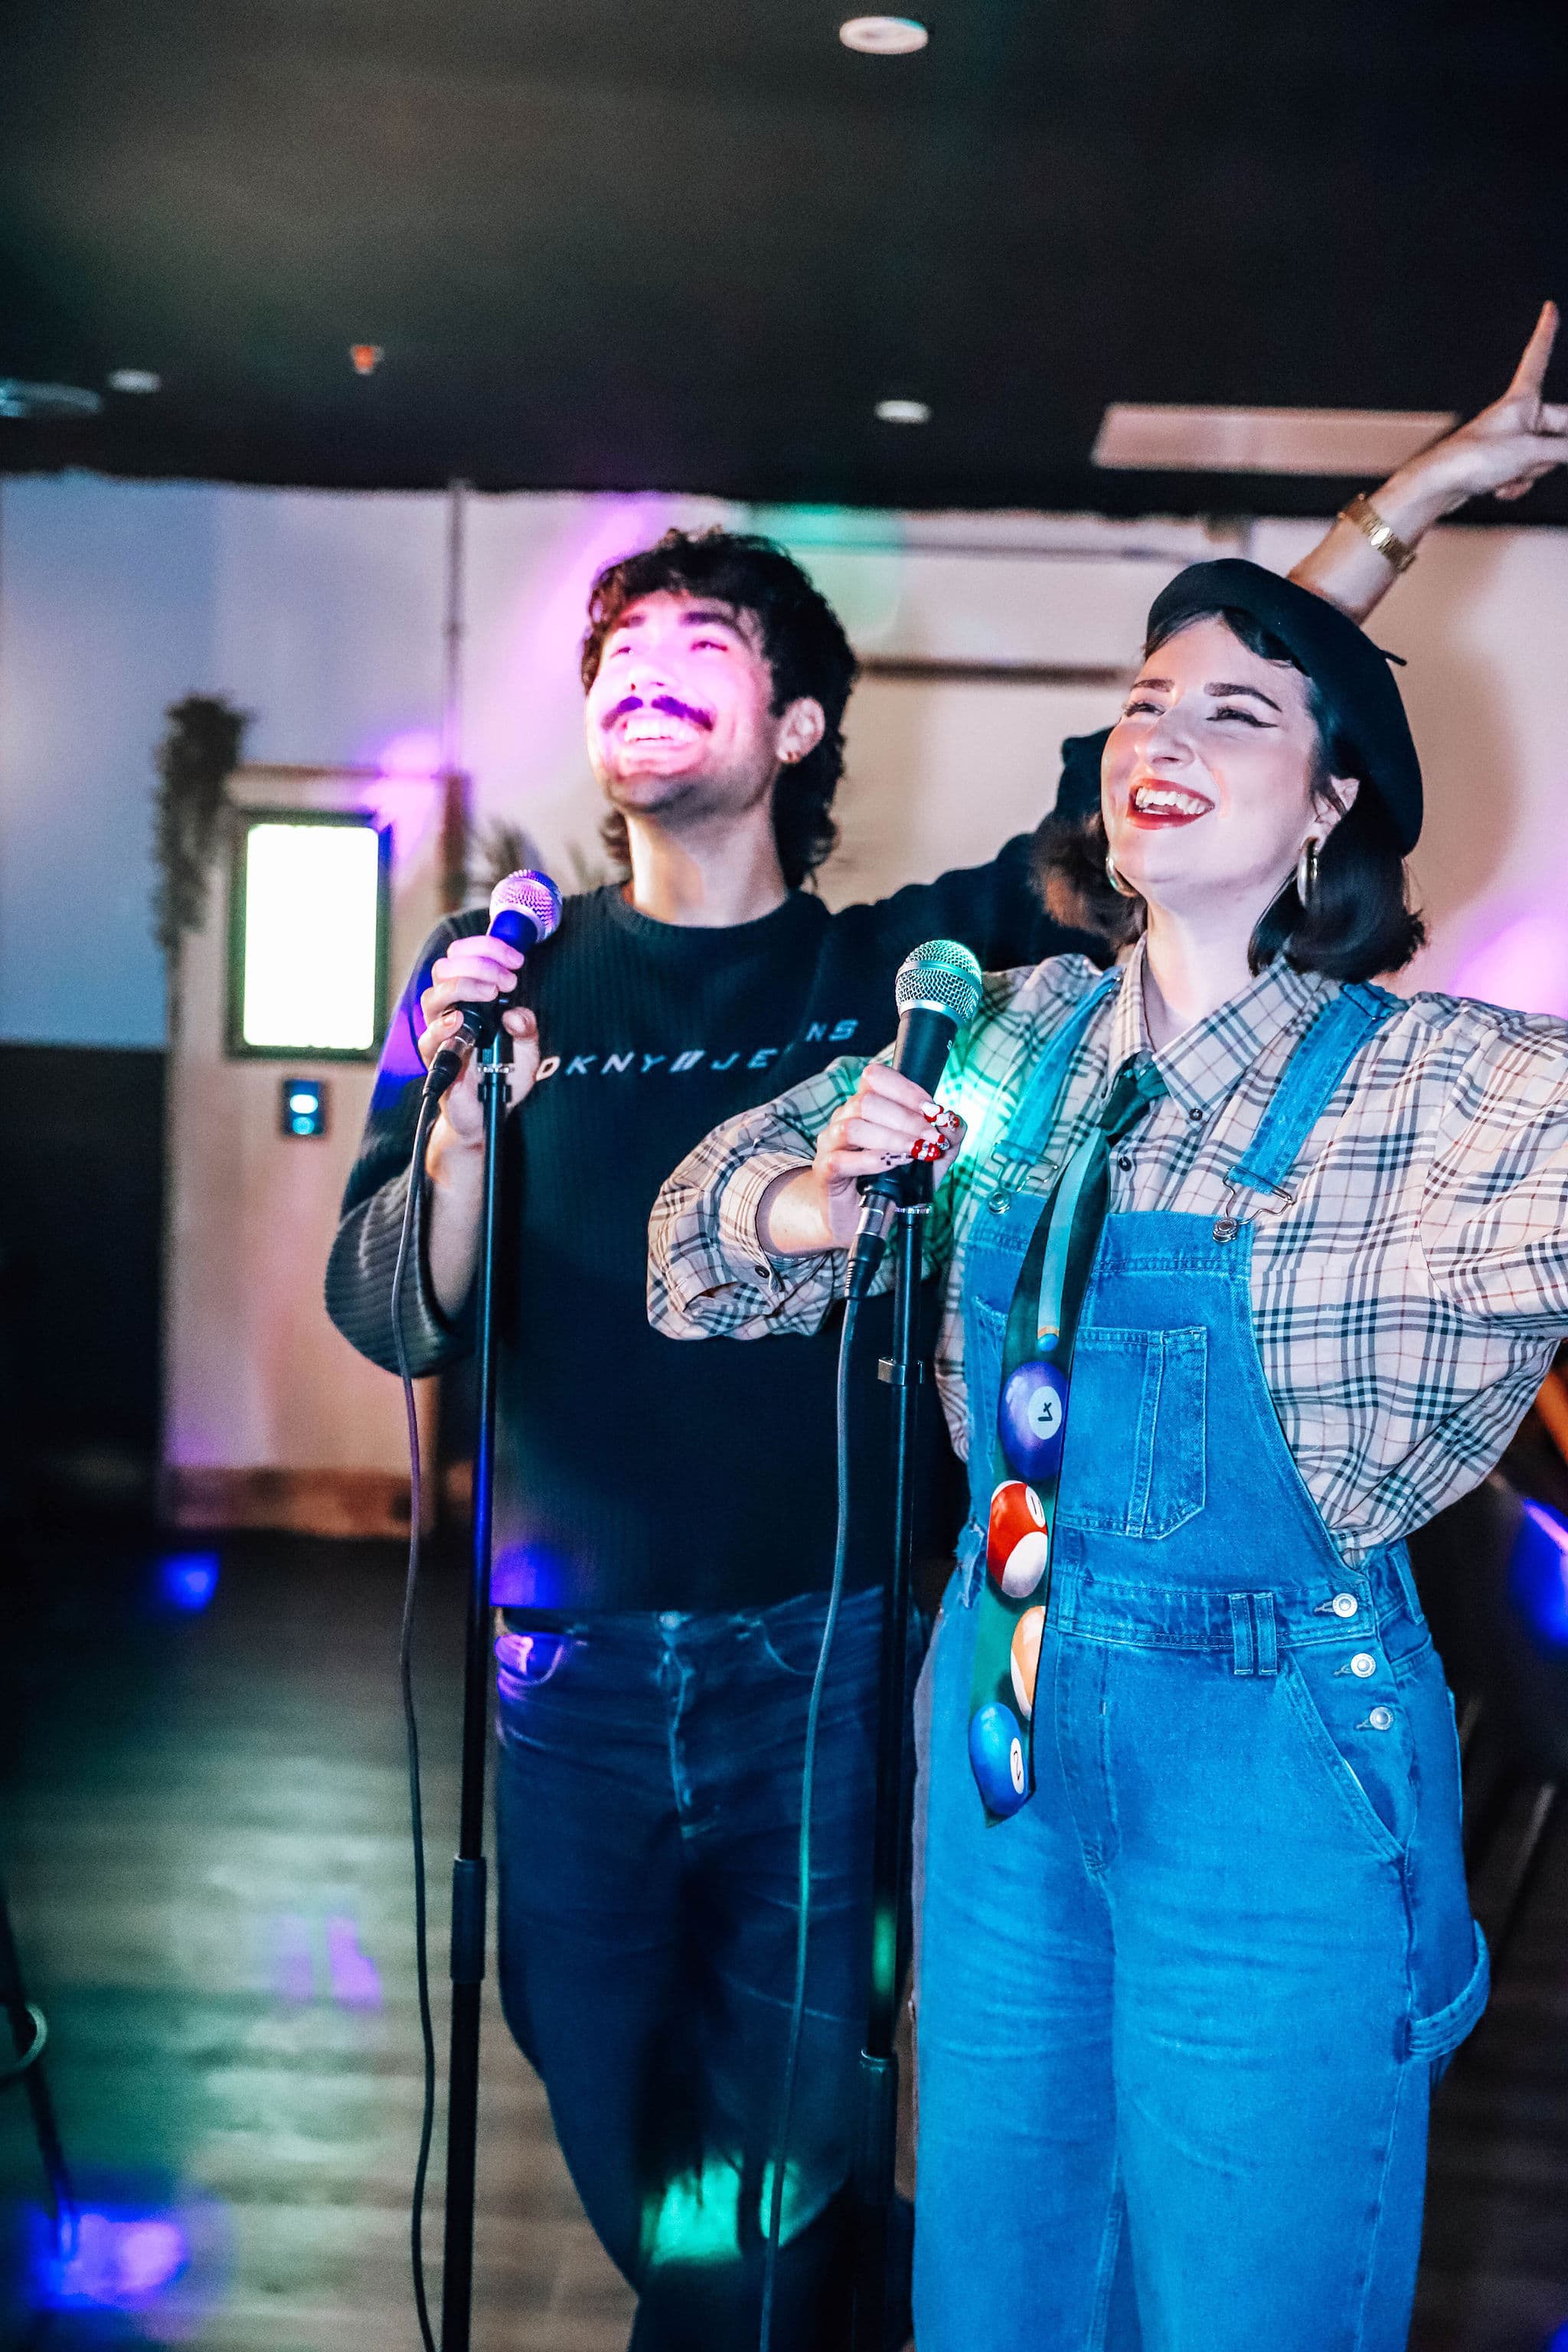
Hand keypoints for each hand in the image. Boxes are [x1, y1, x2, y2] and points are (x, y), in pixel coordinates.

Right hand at [417, 934, 540, 1148]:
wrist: (487, 1114)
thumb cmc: (503, 1075)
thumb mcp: (527, 1050)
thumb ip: (527, 1028)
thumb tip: (516, 1014)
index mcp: (470, 998)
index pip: (465, 957)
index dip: (487, 949)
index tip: (515, 960)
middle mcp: (450, 1010)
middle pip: (445, 968)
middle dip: (478, 963)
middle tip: (507, 980)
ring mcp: (439, 1033)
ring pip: (433, 996)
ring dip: (463, 986)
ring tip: (490, 993)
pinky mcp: (434, 1059)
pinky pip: (429, 1038)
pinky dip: (443, 1026)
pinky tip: (459, 1022)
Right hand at [762, 1065, 966, 1256]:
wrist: (859, 1220)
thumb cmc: (891, 1185)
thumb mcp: (928, 1161)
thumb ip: (946, 1139)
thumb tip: (955, 1122)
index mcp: (865, 1107)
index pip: (876, 1078)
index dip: (907, 1090)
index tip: (934, 1112)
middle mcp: (844, 1118)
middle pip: (867, 1101)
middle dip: (908, 1119)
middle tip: (933, 1139)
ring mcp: (831, 1144)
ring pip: (853, 1127)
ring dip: (892, 1138)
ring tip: (916, 1152)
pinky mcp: (825, 1171)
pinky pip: (841, 1160)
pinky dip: (871, 1160)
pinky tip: (891, 1165)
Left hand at [1401, 301, 1566, 515]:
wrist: (1438, 487)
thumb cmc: (1474, 460)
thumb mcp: (1531, 453)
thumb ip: (1565, 451)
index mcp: (1522, 399)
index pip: (1538, 358)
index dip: (1546, 333)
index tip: (1548, 308)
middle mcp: (1517, 416)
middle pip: (1558, 429)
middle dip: (1551, 454)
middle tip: (1534, 459)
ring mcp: (1509, 441)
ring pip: (1542, 457)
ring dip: (1529, 473)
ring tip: (1507, 473)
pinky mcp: (1499, 463)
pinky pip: (1523, 474)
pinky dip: (1515, 485)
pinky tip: (1499, 489)